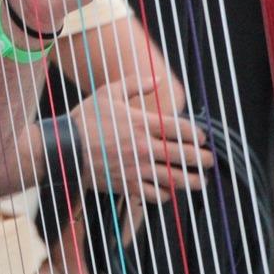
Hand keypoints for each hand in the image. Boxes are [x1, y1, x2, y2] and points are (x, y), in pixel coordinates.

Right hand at [69, 77, 212, 202]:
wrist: (63, 148)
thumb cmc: (84, 119)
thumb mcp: (107, 93)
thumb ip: (134, 84)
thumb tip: (157, 79)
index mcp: (141, 123)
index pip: (180, 129)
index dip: (196, 134)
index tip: (202, 138)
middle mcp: (143, 147)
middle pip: (183, 155)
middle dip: (201, 159)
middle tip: (210, 161)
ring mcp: (136, 168)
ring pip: (173, 178)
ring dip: (192, 181)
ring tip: (202, 182)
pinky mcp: (127, 184)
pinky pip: (154, 194)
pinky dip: (166, 194)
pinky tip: (170, 191)